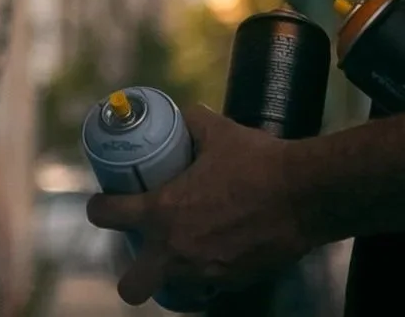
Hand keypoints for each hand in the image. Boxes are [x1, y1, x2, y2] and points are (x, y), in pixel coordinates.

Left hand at [86, 105, 314, 305]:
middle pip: (131, 285)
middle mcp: (176, 250)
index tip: (104, 201)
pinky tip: (218, 248)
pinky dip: (206, 272)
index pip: (108, 215)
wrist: (305, 195)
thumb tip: (181, 117)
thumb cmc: (258, 162)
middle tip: (144, 244)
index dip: (99, 206)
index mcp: (163, 211)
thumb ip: (192, 122)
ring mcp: (203, 272)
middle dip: (131, 271)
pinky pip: (206, 285)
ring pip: (171, 286)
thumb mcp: (218, 131)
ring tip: (185, 245)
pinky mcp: (230, 283)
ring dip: (171, 269)